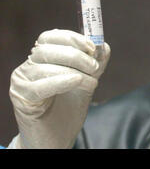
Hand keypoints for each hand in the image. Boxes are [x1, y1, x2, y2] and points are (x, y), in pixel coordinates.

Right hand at [8, 29, 110, 148]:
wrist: (57, 137)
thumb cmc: (69, 108)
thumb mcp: (86, 82)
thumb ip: (95, 64)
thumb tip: (103, 46)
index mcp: (42, 58)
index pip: (50, 37)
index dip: (72, 38)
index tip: (91, 46)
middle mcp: (28, 66)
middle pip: (48, 49)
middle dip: (76, 55)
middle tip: (94, 66)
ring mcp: (22, 81)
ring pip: (44, 66)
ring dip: (73, 71)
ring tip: (91, 82)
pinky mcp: (22, 98)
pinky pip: (40, 86)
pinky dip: (61, 81)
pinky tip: (77, 81)